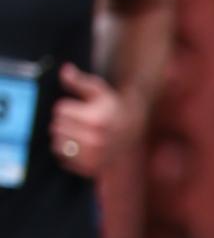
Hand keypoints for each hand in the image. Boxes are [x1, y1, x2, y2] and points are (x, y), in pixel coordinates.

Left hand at [49, 65, 133, 179]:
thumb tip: (64, 70)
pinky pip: (63, 159)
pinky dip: (67, 152)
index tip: (78, 108)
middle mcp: (95, 140)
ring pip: (57, 144)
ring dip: (62, 137)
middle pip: (56, 128)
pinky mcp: (90, 167)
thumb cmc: (112, 106)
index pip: (60, 111)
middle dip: (63, 122)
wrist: (132, 129)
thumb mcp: (98, 90)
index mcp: (95, 120)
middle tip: (78, 121)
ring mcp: (93, 156)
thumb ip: (78, 81)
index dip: (66, 107)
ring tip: (77, 132)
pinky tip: (79, 145)